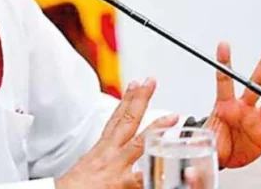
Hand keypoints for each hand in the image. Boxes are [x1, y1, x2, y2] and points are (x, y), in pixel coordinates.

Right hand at [55, 78, 178, 188]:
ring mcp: (117, 167)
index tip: (135, 85)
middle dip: (139, 100)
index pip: (116, 119)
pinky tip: (170, 164)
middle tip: (150, 82)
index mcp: (102, 149)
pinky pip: (143, 176)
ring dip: (156, 128)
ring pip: (139, 143)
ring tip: (172, 116)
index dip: (126, 100)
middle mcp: (110, 154)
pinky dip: (156, 171)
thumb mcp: (88, 167)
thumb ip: (103, 159)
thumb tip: (111, 161)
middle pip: (127, 121)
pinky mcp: (122, 184)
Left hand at [205, 42, 260, 168]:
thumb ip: (196, 134)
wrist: (225, 160)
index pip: (224, 80)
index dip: (224, 63)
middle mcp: (244, 108)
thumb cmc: (214, 142)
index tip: (224, 45)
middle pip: (256, 84)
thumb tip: (180, 129)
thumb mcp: (201, 136)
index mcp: (225, 105)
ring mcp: (257, 120)